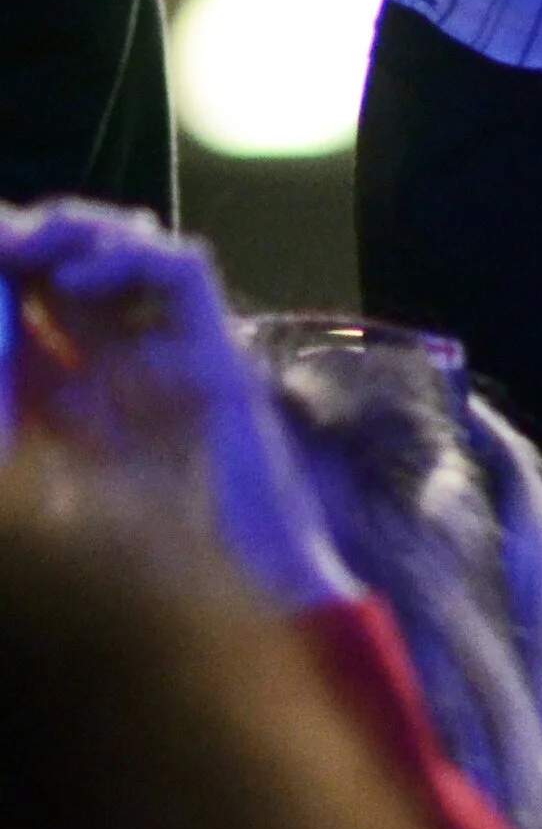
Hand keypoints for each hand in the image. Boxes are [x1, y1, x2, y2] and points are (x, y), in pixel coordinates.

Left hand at [0, 203, 353, 611]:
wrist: (230, 595)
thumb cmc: (141, 568)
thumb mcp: (46, 477)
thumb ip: (17, 400)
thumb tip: (0, 332)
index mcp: (77, 394)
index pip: (38, 297)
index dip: (12, 265)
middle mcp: (127, 363)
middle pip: (83, 256)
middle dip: (33, 237)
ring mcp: (176, 353)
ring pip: (134, 243)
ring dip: (77, 232)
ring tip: (27, 248)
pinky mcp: (217, 353)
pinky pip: (181, 270)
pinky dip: (127, 258)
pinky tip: (73, 285)